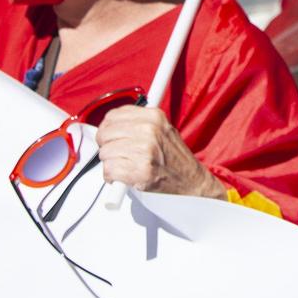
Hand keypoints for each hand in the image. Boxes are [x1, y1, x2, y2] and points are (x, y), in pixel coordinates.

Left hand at [94, 106, 221, 197]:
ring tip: (124, 166)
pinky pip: (109, 171)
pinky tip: (123, 177)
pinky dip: (112, 177)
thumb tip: (109, 125)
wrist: (192, 182)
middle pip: (105, 133)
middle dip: (106, 146)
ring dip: (110, 163)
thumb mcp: (161, 129)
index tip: (110, 137)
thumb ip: (137, 123)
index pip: (113, 116)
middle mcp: (149, 131)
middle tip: (116, 154)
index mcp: (153, 117)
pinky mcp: (140, 171)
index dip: (107, 128)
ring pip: (106, 153)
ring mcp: (145, 151)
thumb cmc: (174, 158)